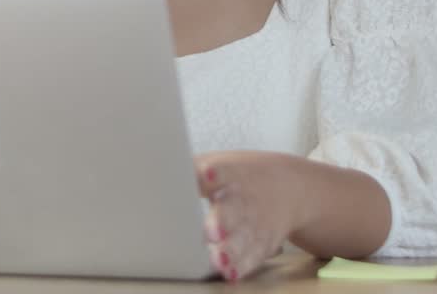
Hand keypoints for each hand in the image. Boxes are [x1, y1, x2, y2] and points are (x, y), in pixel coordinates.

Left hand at [196, 150, 305, 280]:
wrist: (291, 187)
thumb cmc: (239, 175)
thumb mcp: (217, 163)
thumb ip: (186, 169)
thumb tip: (145, 169)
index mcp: (230, 173)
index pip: (221, 171)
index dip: (212, 173)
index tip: (205, 174)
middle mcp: (243, 198)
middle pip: (233, 209)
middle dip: (222, 221)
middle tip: (211, 231)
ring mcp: (255, 223)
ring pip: (242, 239)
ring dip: (229, 251)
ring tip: (217, 261)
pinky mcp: (262, 244)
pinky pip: (251, 257)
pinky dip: (240, 267)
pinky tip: (228, 274)